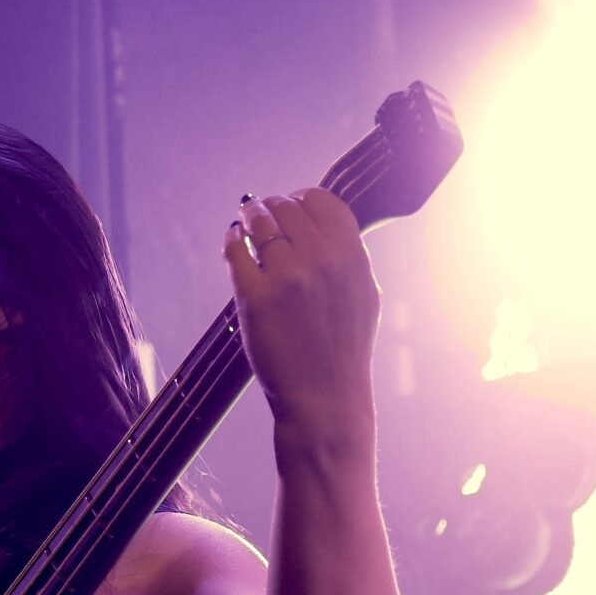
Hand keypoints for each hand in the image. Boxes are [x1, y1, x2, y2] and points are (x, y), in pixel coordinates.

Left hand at [222, 188, 379, 435]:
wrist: (326, 397)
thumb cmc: (342, 349)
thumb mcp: (363, 294)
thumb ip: (346, 256)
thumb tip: (319, 225)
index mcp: (352, 257)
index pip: (323, 200)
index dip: (302, 197)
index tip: (290, 204)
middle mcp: (321, 260)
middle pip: (287, 207)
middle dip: (271, 206)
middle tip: (260, 212)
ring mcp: (287, 277)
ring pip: (259, 223)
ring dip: (249, 217)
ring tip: (244, 222)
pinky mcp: (254, 296)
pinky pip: (235, 250)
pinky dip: (232, 240)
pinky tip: (234, 241)